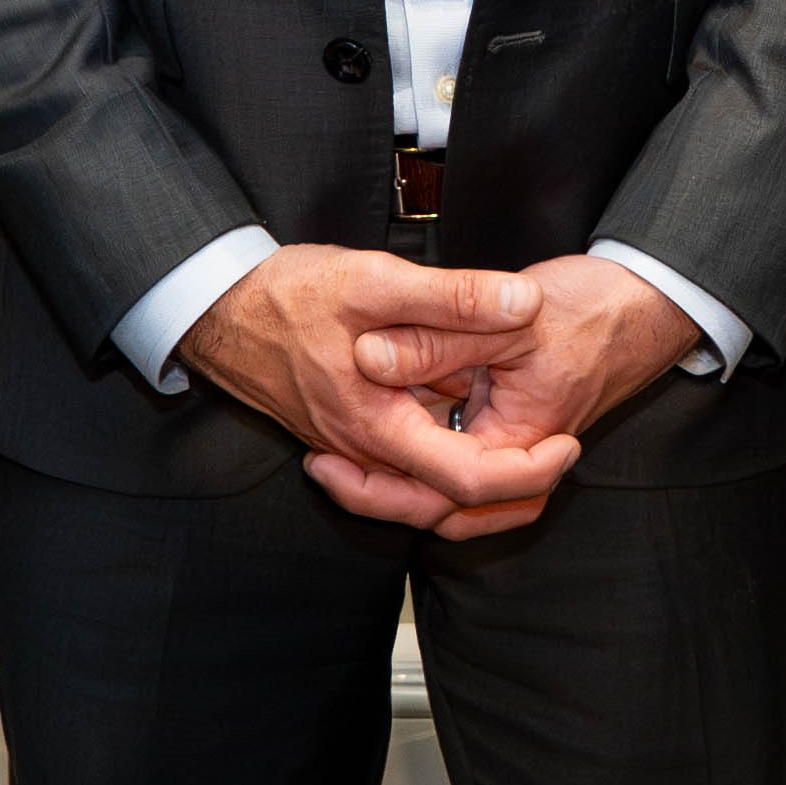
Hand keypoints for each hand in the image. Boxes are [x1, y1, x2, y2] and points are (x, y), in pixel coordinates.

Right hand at [180, 247, 574, 534]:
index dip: (528, 472)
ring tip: (531, 448)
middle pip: (452, 503)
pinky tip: (463, 416)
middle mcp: (366, 452)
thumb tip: (521, 306)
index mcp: (379, 427)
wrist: (217, 307)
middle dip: (515, 489)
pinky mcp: (346, 432)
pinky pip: (404, 465)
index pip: (468, 481)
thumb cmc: (286, 294)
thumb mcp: (375, 282)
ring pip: (428, 487)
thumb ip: (452, 297)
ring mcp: (353, 447)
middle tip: (563, 452)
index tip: (568, 443)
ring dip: (481, 476)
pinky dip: (443, 453)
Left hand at [353, 259, 705, 533]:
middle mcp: (519, 456)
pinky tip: (389, 433)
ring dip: (402, 486)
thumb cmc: (590, 308)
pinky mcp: (512, 427)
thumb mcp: (509, 318)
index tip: (330, 461)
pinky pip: (464, 463)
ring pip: (456, 496)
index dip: (380, 487)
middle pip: (447, 510)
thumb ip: (437, 336)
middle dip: (381, 498)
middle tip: (322, 468)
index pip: (448, 493)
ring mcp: (517, 446)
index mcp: (521, 440)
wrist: (644, 303)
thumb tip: (369, 358)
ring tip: (342, 464)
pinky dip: (424, 460)